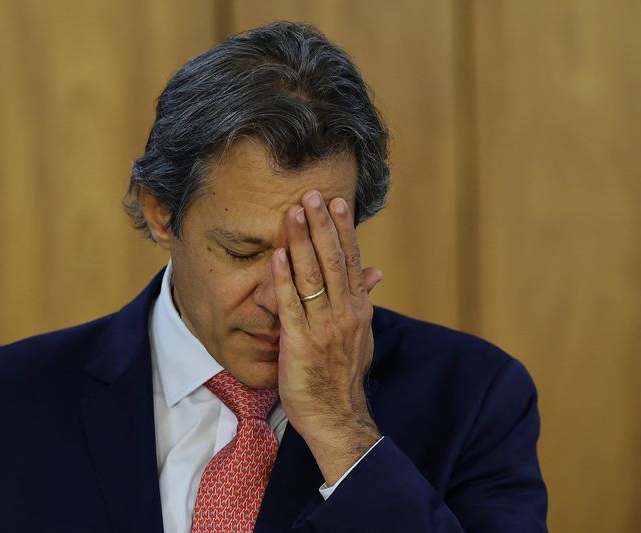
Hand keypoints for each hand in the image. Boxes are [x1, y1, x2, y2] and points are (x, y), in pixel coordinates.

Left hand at [272, 190, 382, 484]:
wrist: (336, 416)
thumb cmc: (342, 375)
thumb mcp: (361, 335)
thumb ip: (363, 299)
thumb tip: (376, 271)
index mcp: (359, 309)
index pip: (352, 261)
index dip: (344, 231)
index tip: (337, 203)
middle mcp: (345, 313)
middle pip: (333, 261)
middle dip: (322, 226)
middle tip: (312, 195)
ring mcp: (323, 327)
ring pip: (313, 276)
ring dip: (301, 242)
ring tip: (293, 213)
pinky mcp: (299, 342)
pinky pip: (290, 304)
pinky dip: (283, 278)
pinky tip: (276, 255)